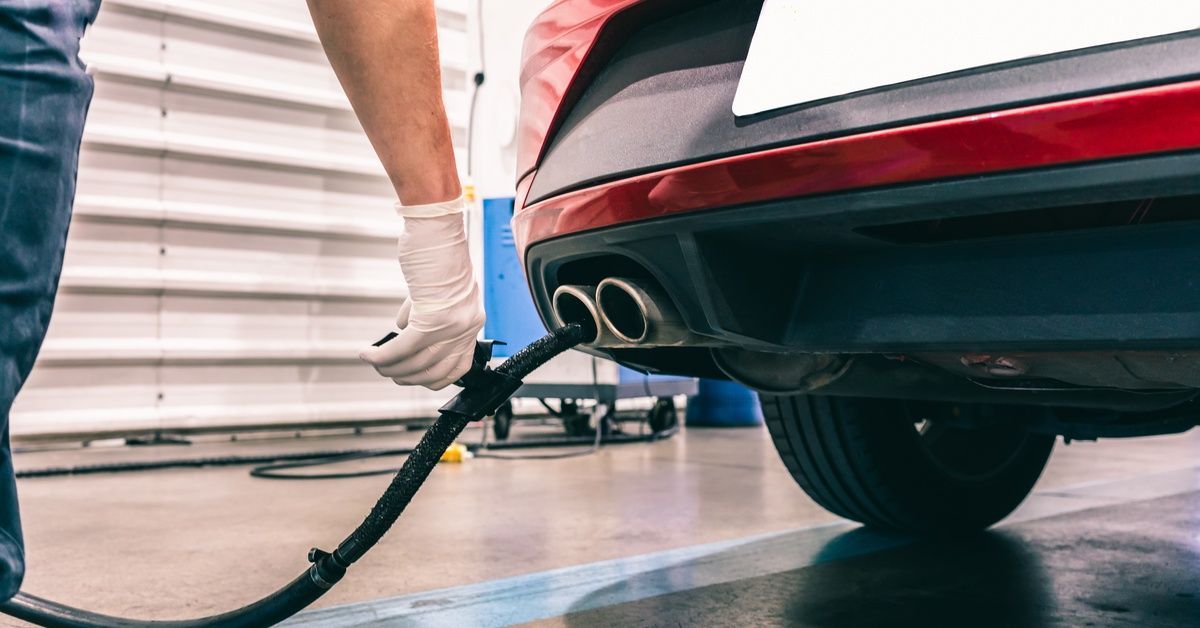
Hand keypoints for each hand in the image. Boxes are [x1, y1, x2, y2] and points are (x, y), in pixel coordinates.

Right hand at [360, 196, 484, 389]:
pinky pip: (404, 348)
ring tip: (373, 360)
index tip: (412, 377)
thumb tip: (403, 331)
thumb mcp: (437, 290)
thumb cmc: (437, 251)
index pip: (458, 368)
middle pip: (433, 371)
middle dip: (404, 376)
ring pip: (415, 363)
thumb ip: (426, 314)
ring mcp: (452, 324)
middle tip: (385, 370)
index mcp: (472, 321)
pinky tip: (368, 353)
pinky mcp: (432, 317)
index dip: (432, 379)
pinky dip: (383, 355)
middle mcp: (466, 326)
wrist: (437, 228)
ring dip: (389, 367)